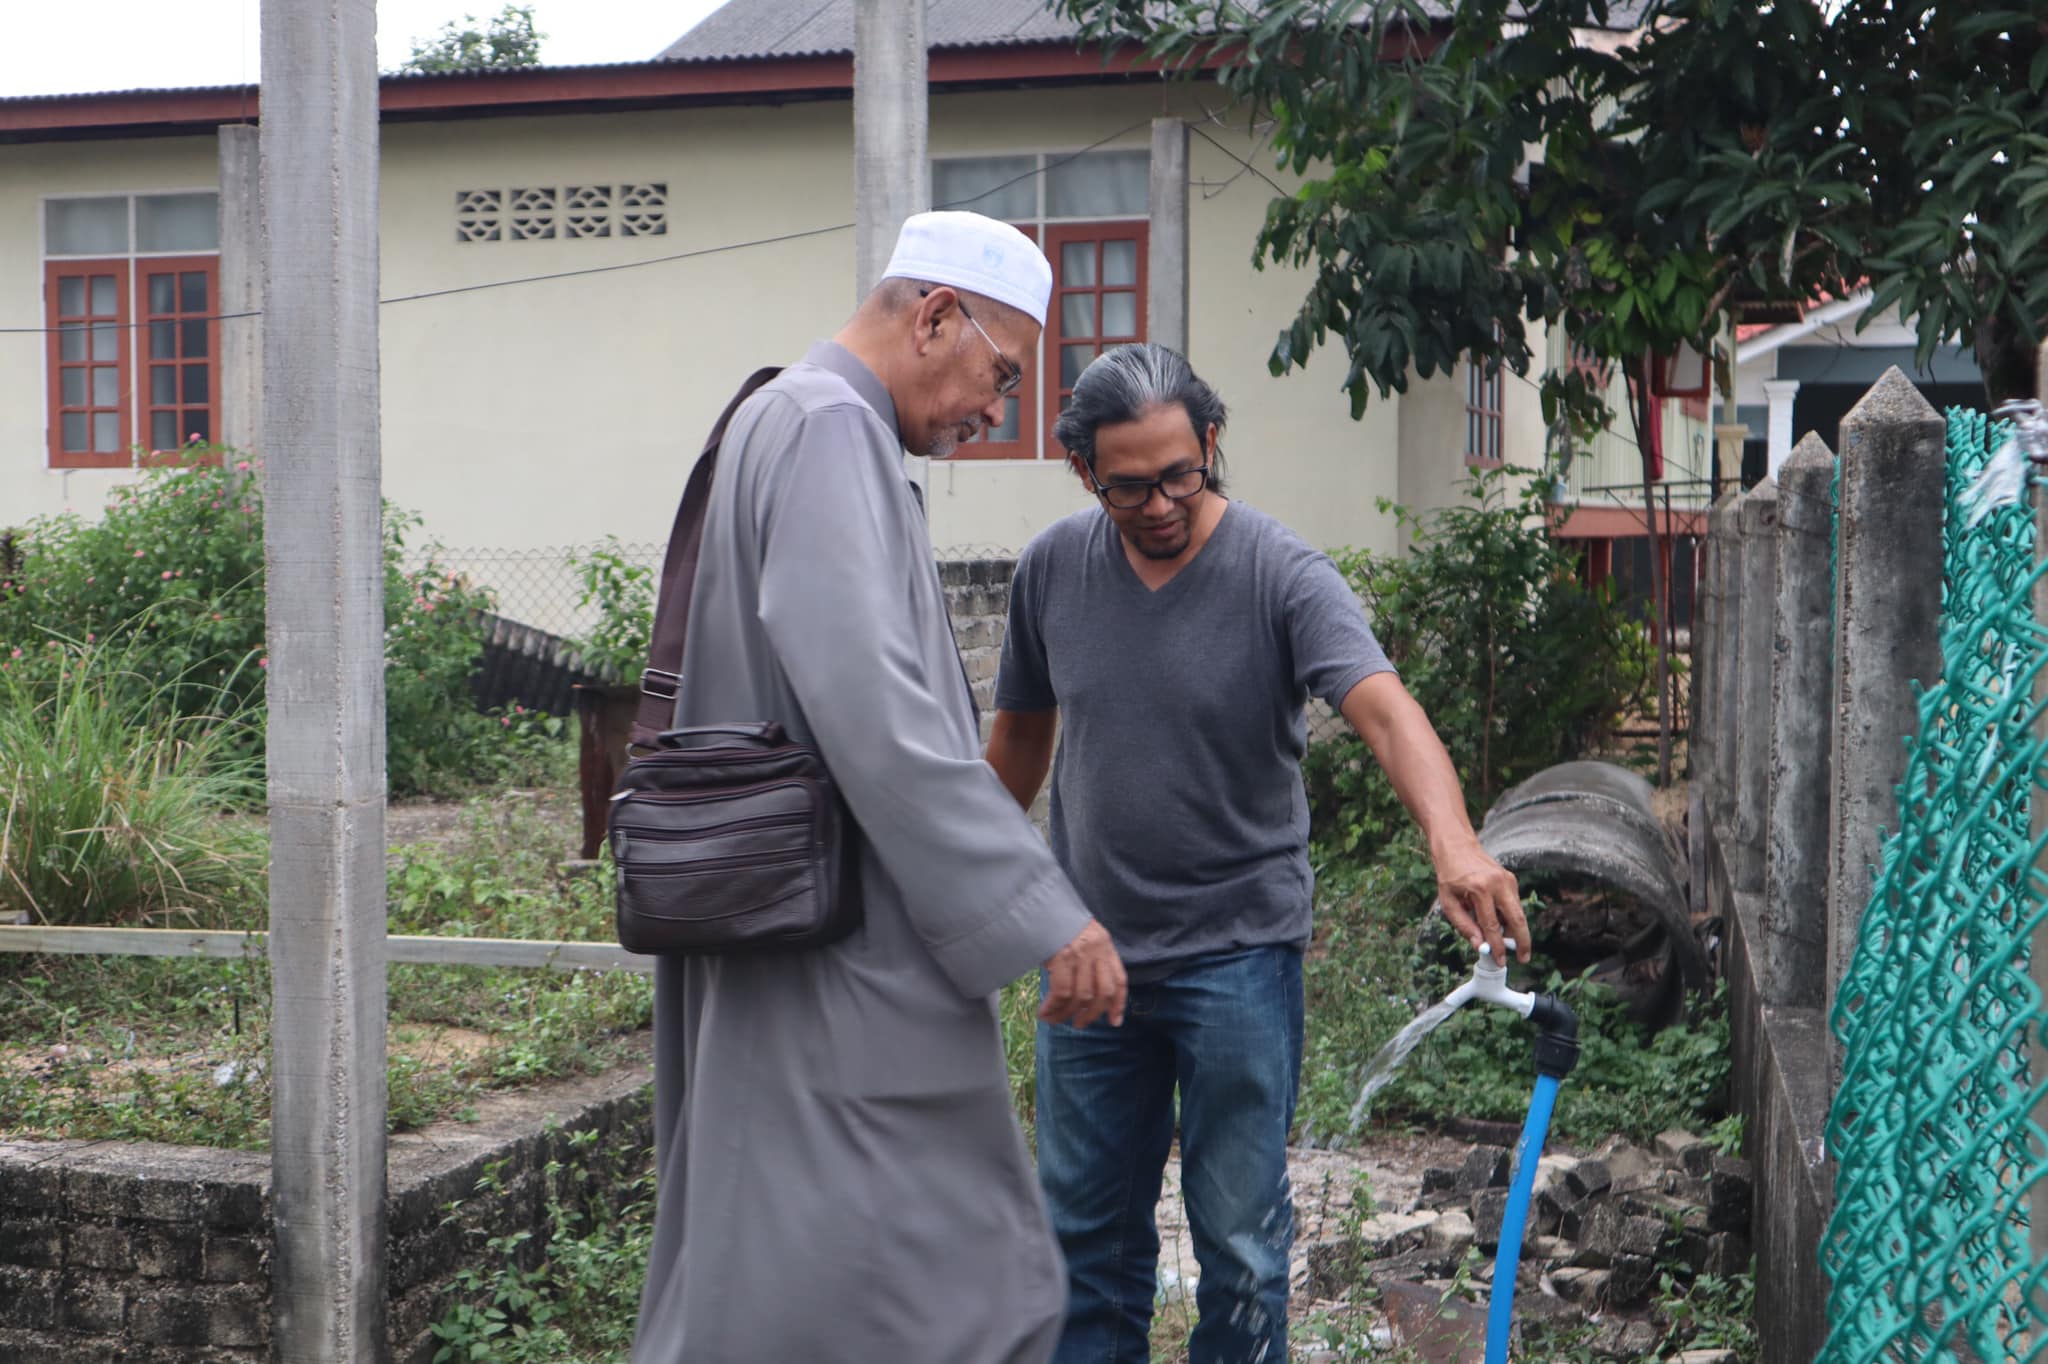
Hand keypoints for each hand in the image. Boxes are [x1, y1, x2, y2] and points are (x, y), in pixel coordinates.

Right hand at [1040, 920, 1126, 1028]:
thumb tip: (1084, 995)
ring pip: (1081, 995)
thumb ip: (1087, 959)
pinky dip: (1053, 1007)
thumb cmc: (1055, 922)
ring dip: (1067, 1013)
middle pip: (1103, 992)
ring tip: (1055, 1020)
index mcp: (1104, 943)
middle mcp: (1096, 949)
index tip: (1115, 1022)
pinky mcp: (1061, 957)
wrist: (1037, 902)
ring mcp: (1079, 953)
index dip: (1118, 1004)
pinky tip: (1045, 1012)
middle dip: (1092, 1014)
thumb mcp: (1080, 936)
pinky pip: (1061, 992)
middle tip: (1079, 1024)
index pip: (1119, 979)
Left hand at [1433, 837, 1528, 964]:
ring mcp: (1507, 880)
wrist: (1457, 846)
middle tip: (1524, 959)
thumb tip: (1480, 945)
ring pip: (1518, 913)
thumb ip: (1464, 925)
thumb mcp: (1448, 902)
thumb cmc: (1450, 876)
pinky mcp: (1511, 879)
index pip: (1492, 925)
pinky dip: (1509, 917)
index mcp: (1479, 889)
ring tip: (1507, 943)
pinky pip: (1513, 904)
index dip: (1497, 946)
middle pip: (1517, 919)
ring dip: (1515, 931)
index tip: (1500, 961)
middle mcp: (1498, 884)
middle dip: (1523, 942)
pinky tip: (1498, 922)